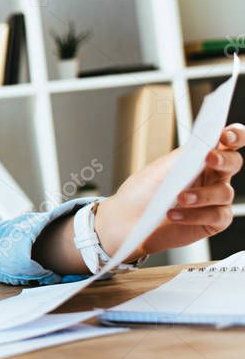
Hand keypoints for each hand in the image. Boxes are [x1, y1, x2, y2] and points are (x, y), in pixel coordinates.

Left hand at [95, 123, 244, 261]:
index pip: (226, 143)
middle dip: (225, 159)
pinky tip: (174, 215)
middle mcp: (210, 177)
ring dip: (201, 194)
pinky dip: (195, 215)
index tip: (225, 136)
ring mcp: (213, 200)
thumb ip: (185, 156)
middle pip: (234, 162)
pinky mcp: (212, 222)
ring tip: (178, 198)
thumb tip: (207, 140)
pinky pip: (217, 216)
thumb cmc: (140, 193)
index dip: (234, 136)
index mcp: (199, 159)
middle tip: (209, 159)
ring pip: (224, 192)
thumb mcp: (159, 169)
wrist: (125, 221)